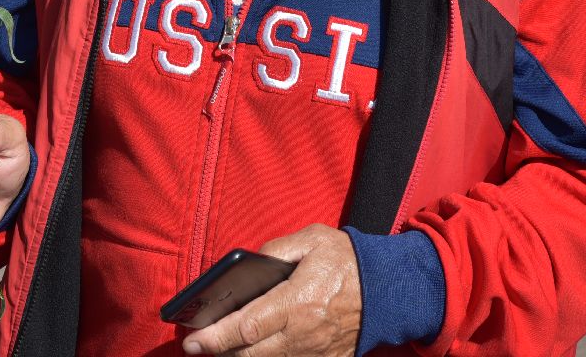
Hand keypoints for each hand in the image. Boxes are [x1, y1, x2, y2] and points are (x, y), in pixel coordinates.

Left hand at [181, 224, 360, 355]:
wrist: (392, 288)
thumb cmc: (349, 261)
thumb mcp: (313, 240)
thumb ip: (276, 249)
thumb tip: (248, 263)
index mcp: (298, 302)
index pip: (246, 326)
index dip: (215, 336)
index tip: (192, 339)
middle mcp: (303, 334)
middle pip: (250, 354)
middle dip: (219, 352)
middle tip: (196, 346)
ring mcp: (315, 352)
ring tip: (220, 347)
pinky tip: (252, 351)